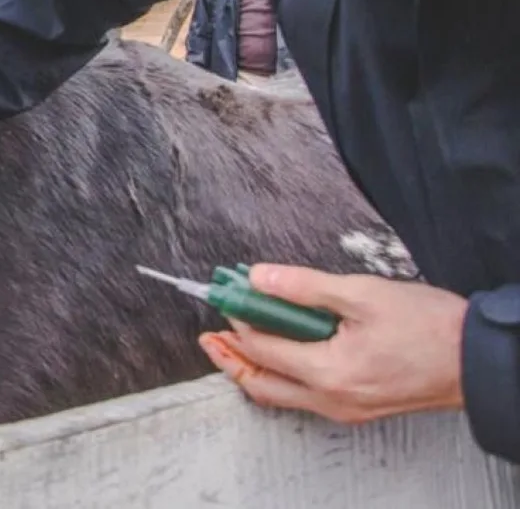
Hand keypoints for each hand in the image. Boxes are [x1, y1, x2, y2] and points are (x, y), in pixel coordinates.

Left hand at [199, 264, 467, 423]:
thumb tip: (258, 277)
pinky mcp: (356, 406)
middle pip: (260, 383)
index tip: (224, 293)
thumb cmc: (430, 328)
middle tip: (209, 334)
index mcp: (328, 372)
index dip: (238, 317)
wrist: (476, 359)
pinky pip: (302, 395)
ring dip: (252, 368)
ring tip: (232, 342)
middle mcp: (331, 399)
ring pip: (280, 394)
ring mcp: (343, 408)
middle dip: (229, 357)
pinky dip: (280, 374)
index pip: (262, 346)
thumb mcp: (362, 294)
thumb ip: (304, 287)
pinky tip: (278, 352)